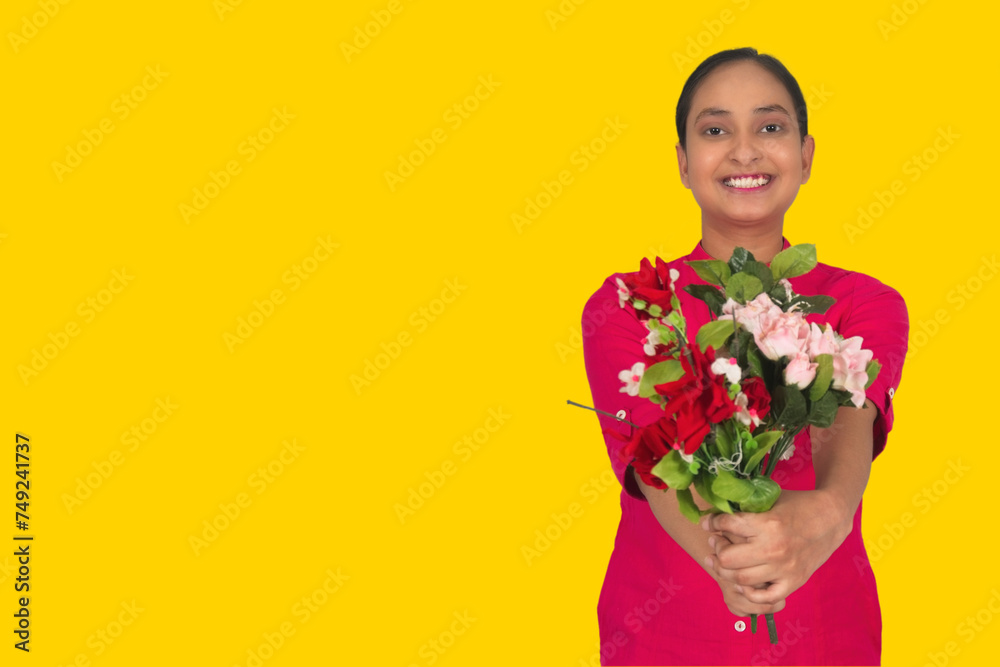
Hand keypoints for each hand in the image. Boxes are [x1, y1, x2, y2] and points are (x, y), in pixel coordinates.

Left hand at [700, 488, 852, 605]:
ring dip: (726, 571)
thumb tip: (717, 507)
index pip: (727, 525)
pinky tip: (744, 582)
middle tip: (715, 542)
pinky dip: (750, 592)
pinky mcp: (794, 582)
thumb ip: (747, 505)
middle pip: (728, 559)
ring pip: (740, 579)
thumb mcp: (771, 498)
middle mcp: (774, 549)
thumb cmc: (798, 505)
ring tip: (723, 561)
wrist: (831, 519)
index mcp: (768, 524)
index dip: (712, 522)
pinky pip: (764, 597)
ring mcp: (784, 569)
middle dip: (716, 549)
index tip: (708, 523)